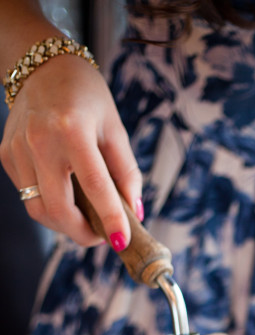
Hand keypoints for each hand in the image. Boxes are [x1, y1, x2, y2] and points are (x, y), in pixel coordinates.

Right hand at [0, 53, 141, 247]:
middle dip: (83, 234)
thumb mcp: (115, 128)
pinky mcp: (7, 155)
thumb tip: (134, 213)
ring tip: (85, 218)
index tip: (122, 242)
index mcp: (72, 130)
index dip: (110, 220)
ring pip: (38, 210)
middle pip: (58, 210)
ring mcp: (18, 149)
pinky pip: (28, 195)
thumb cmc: (85, 96)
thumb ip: (126, 173)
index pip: (94, 186)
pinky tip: (65, 195)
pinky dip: (49, 205)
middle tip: (102, 235)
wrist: (42, 65)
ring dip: (65, 224)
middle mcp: (39, 140)